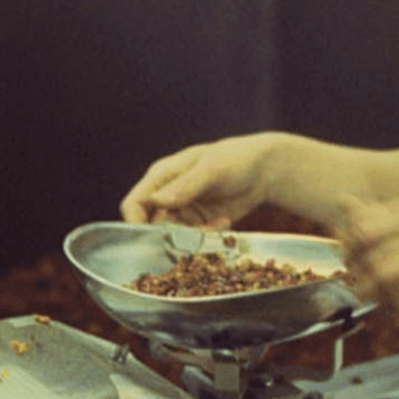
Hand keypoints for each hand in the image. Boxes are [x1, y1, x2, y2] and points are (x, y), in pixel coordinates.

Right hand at [120, 135, 274, 228]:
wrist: (265, 169)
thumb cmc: (236, 158)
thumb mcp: (212, 169)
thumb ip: (185, 186)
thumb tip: (157, 201)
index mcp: (161, 176)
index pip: (134, 205)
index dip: (137, 225)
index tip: (156, 239)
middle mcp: (167, 195)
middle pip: (153, 228)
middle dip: (174, 235)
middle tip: (200, 231)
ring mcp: (182, 210)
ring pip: (174, 238)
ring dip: (194, 238)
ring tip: (218, 223)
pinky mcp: (198, 223)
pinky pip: (193, 240)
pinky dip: (208, 237)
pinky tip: (224, 222)